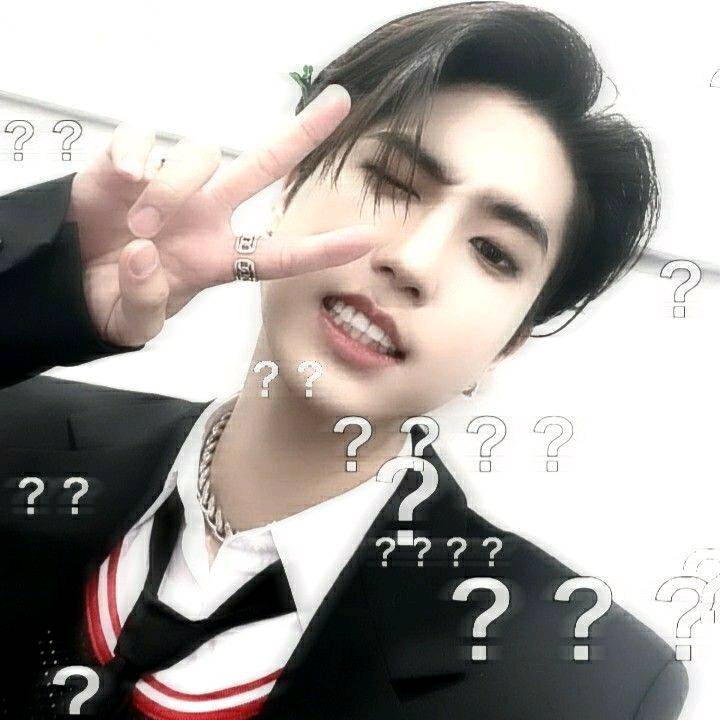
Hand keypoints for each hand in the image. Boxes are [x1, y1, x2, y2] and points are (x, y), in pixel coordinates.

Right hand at [65, 85, 373, 347]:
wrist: (68, 280)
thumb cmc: (114, 298)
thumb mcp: (132, 322)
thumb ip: (144, 302)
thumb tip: (143, 253)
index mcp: (220, 258)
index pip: (280, 253)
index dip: (323, 249)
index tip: (369, 240)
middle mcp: (207, 214)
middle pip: (263, 166)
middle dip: (302, 135)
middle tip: (340, 102)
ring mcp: (172, 184)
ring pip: (200, 155)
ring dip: (173, 189)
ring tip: (142, 228)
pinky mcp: (129, 162)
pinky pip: (144, 137)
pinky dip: (136, 151)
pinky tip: (126, 176)